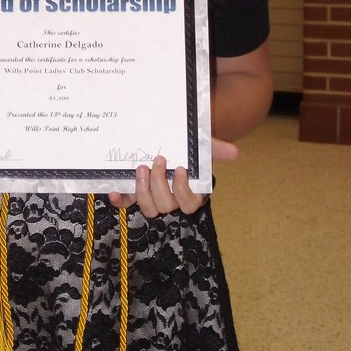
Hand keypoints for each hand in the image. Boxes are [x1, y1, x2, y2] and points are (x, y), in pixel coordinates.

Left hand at [108, 138, 237, 217]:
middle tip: (158, 160)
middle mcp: (172, 201)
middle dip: (159, 185)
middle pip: (166, 206)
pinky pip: (127, 205)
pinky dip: (121, 200)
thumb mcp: (200, 145)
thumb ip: (215, 149)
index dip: (183, 190)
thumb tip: (235, 152)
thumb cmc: (187, 148)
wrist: (168, 141)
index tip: (180, 169)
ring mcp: (152, 199)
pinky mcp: (135, 195)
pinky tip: (115, 190)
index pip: (190, 204)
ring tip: (141, 168)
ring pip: (149, 209)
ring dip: (143, 190)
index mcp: (191, 193)